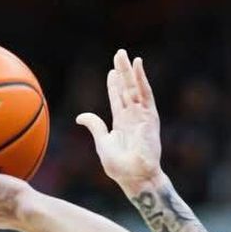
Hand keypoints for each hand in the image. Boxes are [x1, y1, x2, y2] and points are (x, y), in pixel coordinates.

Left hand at [77, 48, 162, 193]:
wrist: (136, 177)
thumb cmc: (120, 167)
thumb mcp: (102, 143)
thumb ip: (95, 126)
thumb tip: (80, 117)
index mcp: (121, 123)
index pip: (117, 99)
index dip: (114, 85)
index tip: (111, 71)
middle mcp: (133, 117)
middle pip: (126, 89)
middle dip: (122, 72)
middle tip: (119, 54)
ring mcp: (142, 116)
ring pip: (135, 87)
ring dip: (130, 71)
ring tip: (125, 55)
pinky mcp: (150, 116)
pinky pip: (146, 93)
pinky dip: (142, 78)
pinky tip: (138, 64)